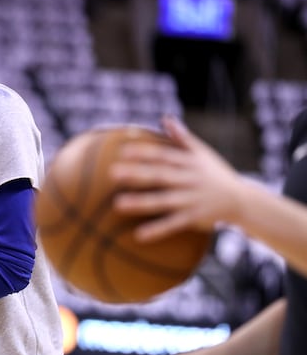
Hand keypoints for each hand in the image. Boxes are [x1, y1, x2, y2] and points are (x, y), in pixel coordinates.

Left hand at [110, 116, 244, 240]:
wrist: (243, 200)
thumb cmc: (215, 173)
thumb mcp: (203, 153)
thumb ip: (182, 138)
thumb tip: (165, 118)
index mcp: (189, 162)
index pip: (164, 155)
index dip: (144, 152)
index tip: (122, 149)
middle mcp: (190, 179)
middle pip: (160, 175)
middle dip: (136, 174)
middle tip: (112, 173)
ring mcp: (192, 199)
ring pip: (163, 200)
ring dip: (141, 202)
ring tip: (117, 204)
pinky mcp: (194, 218)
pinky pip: (173, 224)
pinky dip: (157, 230)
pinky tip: (138, 236)